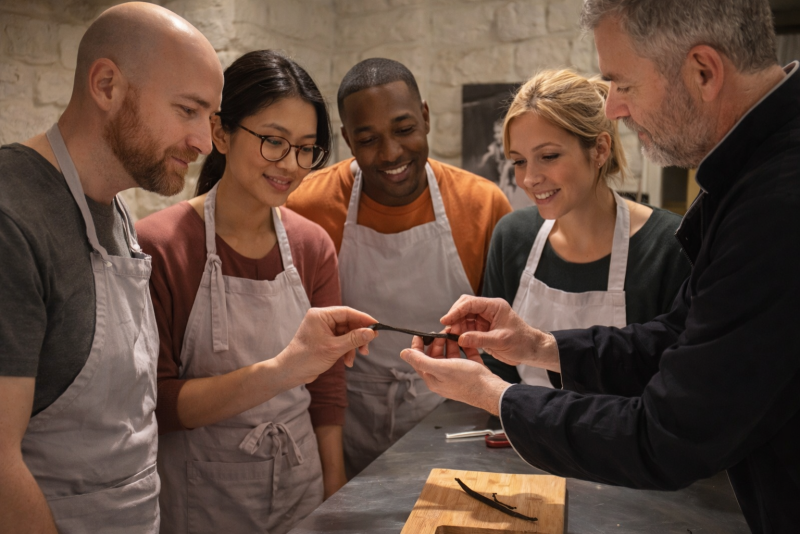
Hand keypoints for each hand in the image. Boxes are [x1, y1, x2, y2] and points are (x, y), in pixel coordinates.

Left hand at [277, 306, 377, 385]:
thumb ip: (354, 339)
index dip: (364, 319)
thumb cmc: (307, 358)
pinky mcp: (324, 340)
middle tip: (367, 347)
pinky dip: (346, 350)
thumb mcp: (334, 348)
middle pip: (348, 323)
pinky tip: (347, 361)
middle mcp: (322, 320)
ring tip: (354, 358)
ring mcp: (323, 330)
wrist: (290, 372)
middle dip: (358, 336)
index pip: (347, 312)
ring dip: (353, 346)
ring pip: (346, 334)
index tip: (377, 326)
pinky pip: (341, 341)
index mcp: (321, 315)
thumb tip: (371, 332)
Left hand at [400, 336, 509, 415]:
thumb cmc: (467, 381)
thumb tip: (403, 353)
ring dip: (450, 341)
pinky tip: (463, 338)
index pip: (419, 360)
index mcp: (433, 378)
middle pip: (435, 355)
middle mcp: (443, 376)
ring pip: (449, 353)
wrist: (491, 390)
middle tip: (442, 330)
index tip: (420, 334)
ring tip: (453, 330)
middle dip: (437, 341)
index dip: (418, 346)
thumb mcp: (441, 368)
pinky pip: (463, 353)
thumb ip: (421, 360)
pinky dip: (462, 345)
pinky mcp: (469, 368)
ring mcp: (456, 372)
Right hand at [442, 295, 559, 371]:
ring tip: (451, 337)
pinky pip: (467, 329)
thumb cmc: (522, 342)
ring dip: (456, 327)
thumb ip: (480, 339)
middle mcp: (488, 310)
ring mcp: (485, 320)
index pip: (470, 303)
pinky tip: (457, 341)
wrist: (531, 351)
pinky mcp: (483, 329)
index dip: (456, 311)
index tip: (445, 320)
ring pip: (464, 318)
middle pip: (464, 308)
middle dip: (454, 318)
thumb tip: (460, 338)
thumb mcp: (501, 341)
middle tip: (447, 330)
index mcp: (495, 306)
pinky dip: (461, 334)